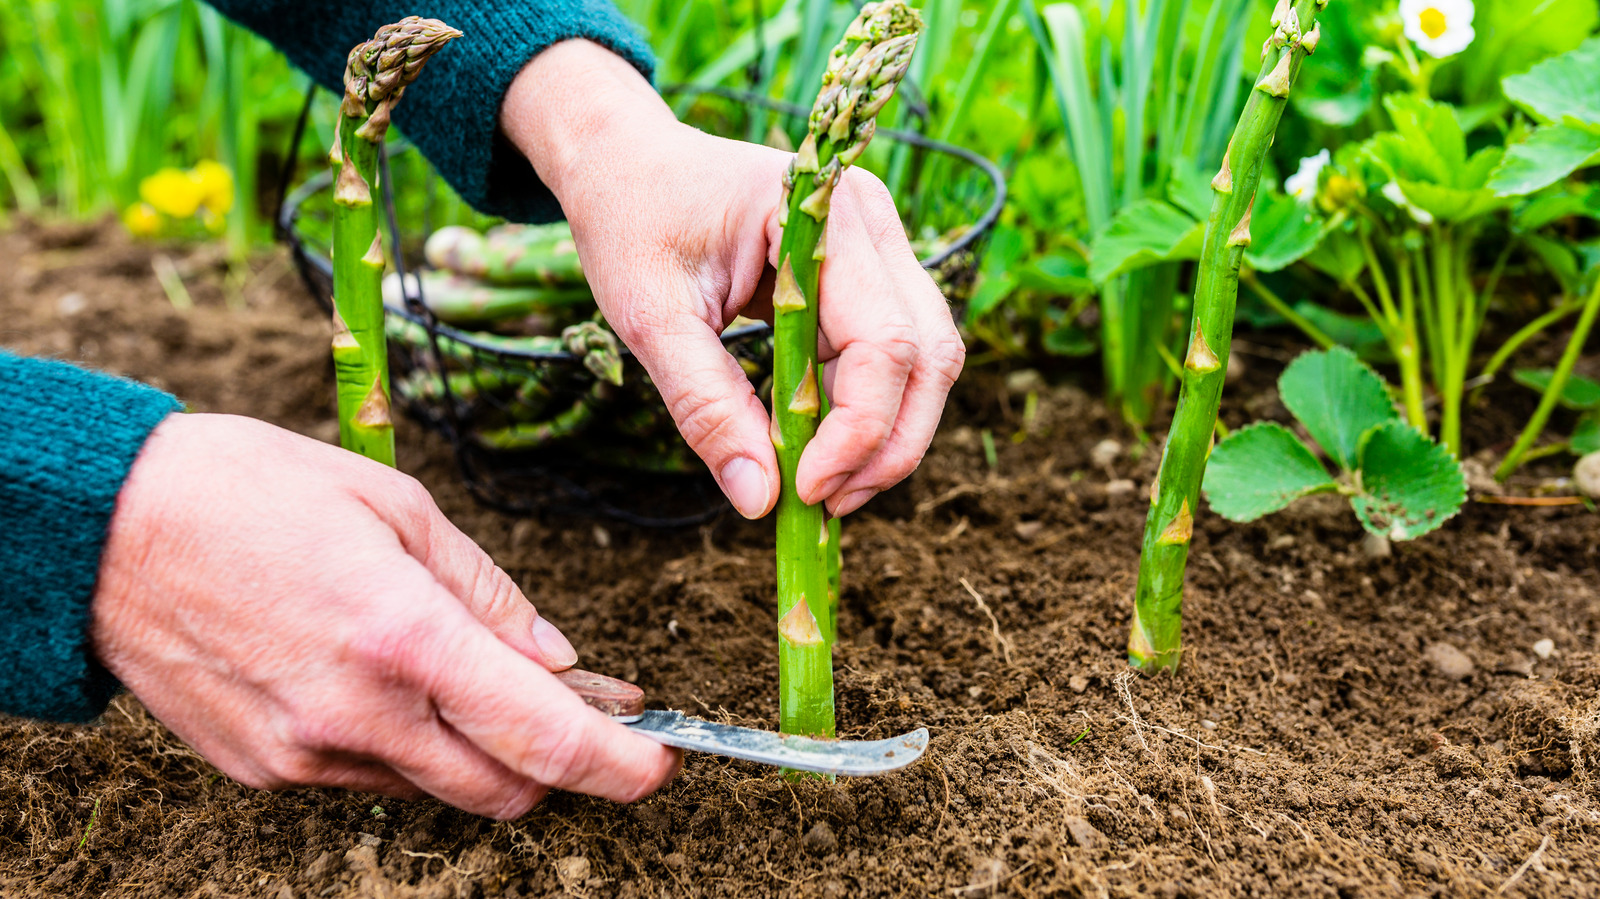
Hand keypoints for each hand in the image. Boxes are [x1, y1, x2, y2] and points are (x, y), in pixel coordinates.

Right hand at [90, 413, 678, 818]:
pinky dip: (407, 747)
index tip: (658, 759)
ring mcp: (307, 754)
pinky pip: (370, 778)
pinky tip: (388, 685)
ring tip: (473, 682)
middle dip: (561, 764)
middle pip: (507, 790)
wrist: (104, 531)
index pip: (545, 737)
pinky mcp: (265, 770)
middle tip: (580, 712)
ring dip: (481, 753)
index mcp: (405, 638)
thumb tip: (558, 658)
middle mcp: (360, 715)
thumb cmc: (253, 493)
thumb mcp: (397, 509)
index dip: (620, 762)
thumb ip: (488, 594)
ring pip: (440, 790)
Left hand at [501, 41, 963, 518]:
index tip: (806, 491)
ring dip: (886, 436)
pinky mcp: (869, 278)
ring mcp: (879, 248)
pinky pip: (892, 358)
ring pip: (925, 362)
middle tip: (825, 505)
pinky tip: (817, 450)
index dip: (858, 429)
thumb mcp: (649, 316)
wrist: (628, 163)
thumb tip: (760, 500)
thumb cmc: (632, 220)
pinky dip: (865, 413)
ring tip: (822, 487)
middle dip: (888, 444)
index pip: (883, 340)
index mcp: (823, 213)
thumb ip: (705, 406)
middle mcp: (872, 223)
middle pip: (927, 354)